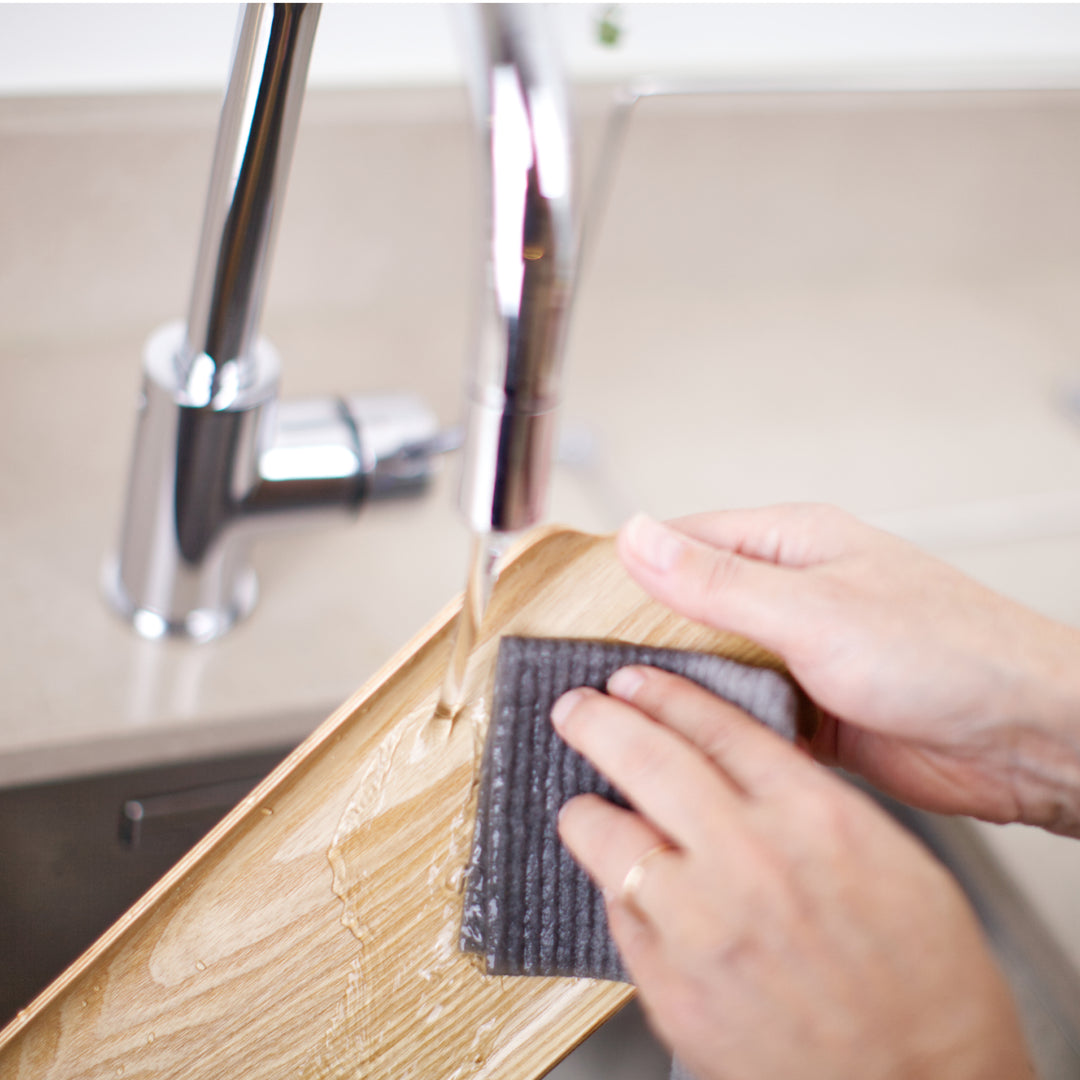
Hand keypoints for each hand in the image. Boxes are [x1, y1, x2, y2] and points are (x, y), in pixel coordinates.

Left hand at [553, 668, 1032, 1079]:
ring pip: (610, 837)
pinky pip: (620, 916)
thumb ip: (810, 805)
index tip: (633, 681)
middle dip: (599, 722)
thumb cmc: (927, 983)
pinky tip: (623, 887)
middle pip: (649, 759)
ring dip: (587, 814)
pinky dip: (617, 893)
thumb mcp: (893, 860)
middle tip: (575, 708)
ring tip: (581, 807)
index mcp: (814, 817)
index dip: (665, 695)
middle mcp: (750, 859)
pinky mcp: (673, 987)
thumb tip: (747, 770)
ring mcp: (703, 924)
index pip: (717, 726)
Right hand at [616, 504, 1079, 835]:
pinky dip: (716, 726)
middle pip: (689, 606)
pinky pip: (742, 711)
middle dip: (644, 638)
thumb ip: (716, 580)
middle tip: (587, 672)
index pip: (683, 542)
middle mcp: (790, 593)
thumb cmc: (948, 652)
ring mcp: (798, 652)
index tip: (570, 604)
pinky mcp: (809, 709)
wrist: (1026, 738)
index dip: (627, 570)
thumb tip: (637, 536)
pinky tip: (684, 745)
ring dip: (680, 687)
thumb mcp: (812, 611)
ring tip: (621, 713)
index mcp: (790, 542)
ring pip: (712, 664)